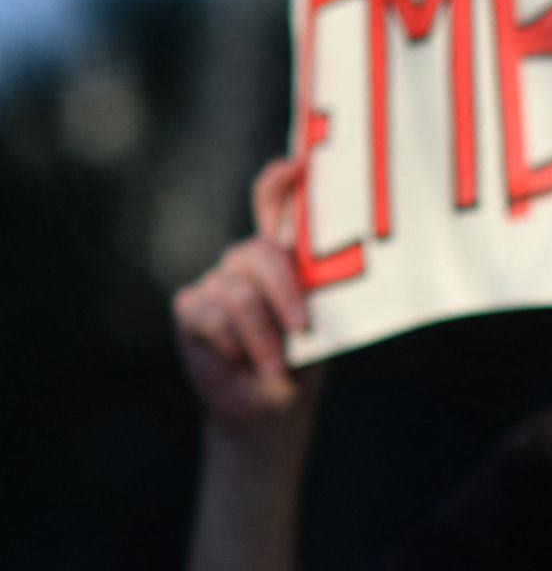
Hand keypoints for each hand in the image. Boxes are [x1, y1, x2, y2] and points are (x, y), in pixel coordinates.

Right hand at [170, 157, 321, 438]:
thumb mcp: (322, 318)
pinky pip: (213, 317)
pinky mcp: (188, 307)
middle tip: (302, 328)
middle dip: (285, 291)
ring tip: (276, 363)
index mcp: (281, 256)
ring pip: (239, 295)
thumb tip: (342, 263)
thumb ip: (320, 285)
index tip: (295, 166)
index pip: (273, 206)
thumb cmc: (304, 357)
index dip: (278, 183)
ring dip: (264, 337)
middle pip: (258, 253)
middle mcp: (244, 261)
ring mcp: (213, 281)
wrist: (274, 404)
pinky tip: (242, 361)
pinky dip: (237, 346)